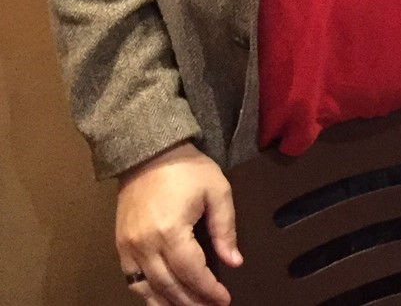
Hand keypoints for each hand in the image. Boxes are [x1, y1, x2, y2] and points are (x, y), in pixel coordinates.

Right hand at [116, 141, 240, 305]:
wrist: (149, 153)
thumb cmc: (188, 170)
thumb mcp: (217, 191)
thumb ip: (225, 229)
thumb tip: (235, 262)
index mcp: (170, 232)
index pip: (192, 273)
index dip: (209, 290)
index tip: (225, 300)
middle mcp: (145, 245)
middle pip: (169, 287)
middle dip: (192, 303)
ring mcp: (128, 248)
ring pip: (148, 290)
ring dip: (168, 305)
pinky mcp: (120, 246)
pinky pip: (132, 280)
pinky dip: (148, 294)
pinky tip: (163, 300)